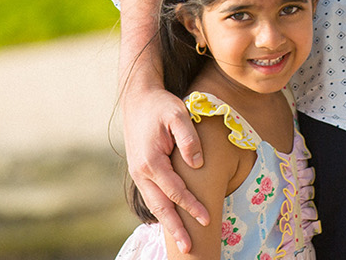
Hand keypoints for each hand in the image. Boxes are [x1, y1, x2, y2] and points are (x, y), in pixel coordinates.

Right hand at [123, 84, 208, 251]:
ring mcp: (139, 174)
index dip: (191, 205)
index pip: (175, 190)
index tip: (207, 218)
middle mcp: (142, 172)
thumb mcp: (178, 114)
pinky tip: (172, 222)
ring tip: (182, 242)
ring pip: (154, 205)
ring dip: (168, 224)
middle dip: (176, 228)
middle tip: (190, 247)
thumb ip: (189, 139)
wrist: (138, 100)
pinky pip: (152, 197)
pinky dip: (162, 212)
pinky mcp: (141, 172)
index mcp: (151, 161)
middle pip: (161, 207)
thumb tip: (197, 164)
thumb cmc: (162, 106)